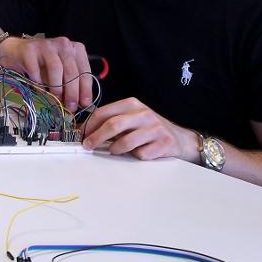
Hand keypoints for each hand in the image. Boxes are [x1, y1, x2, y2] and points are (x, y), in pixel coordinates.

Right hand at [0, 35, 93, 111]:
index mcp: (76, 49)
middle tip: (70, 107)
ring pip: (56, 69)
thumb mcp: (62, 72)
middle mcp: (64, 44)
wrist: (18, 51)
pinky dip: (38, 81)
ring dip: (56, 88)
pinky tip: (38, 87)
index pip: (85, 71)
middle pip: (71, 71)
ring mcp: (46, 45)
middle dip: (72, 93)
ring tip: (56, 99)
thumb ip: (72, 84)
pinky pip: (36, 69)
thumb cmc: (44, 64)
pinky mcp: (30, 49)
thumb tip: (81, 104)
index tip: (85, 105)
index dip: (86, 89)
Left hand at [80, 97, 199, 160]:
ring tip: (114, 151)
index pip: (104, 113)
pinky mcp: (163, 143)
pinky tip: (138, 153)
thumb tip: (84, 131)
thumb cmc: (149, 129)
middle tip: (88, 146)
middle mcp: (143, 113)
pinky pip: (140, 154)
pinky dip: (135, 157)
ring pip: (125, 142)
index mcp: (132, 104)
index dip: (89, 125)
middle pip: (112, 125)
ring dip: (115, 150)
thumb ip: (111, 122)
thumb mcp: (130, 119)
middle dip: (96, 138)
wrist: (180, 139)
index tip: (81, 135)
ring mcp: (155, 128)